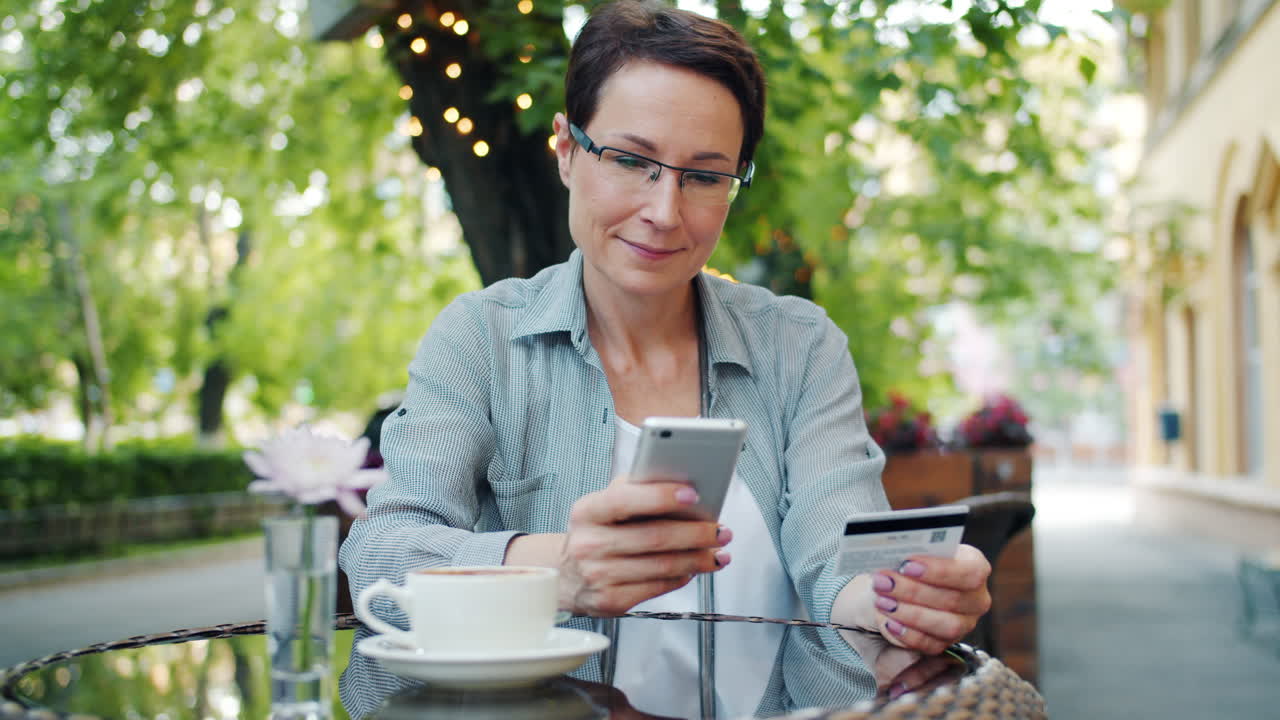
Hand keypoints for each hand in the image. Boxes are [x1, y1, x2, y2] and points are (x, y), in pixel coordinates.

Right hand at [558, 474, 731, 615]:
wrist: (565, 575)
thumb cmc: (595, 533)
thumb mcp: (602, 506)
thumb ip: (634, 490)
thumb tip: (680, 483)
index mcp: (588, 511)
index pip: (625, 500)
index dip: (661, 496)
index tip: (693, 494)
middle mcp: (590, 544)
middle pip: (654, 537)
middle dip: (695, 533)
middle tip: (721, 530)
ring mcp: (599, 575)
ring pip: (662, 566)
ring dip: (698, 559)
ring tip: (717, 552)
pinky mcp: (611, 600)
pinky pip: (658, 587)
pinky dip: (683, 576)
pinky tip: (695, 568)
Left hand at [869, 544, 991, 654]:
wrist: (899, 586)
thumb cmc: (910, 564)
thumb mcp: (914, 553)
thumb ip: (911, 552)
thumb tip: (896, 555)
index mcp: (974, 566)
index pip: (970, 572)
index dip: (939, 570)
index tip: (907, 565)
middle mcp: (975, 598)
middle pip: (953, 599)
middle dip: (913, 591)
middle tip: (884, 582)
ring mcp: (964, 624)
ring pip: (946, 625)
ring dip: (910, 614)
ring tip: (882, 601)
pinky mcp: (945, 643)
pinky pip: (931, 645)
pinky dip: (908, 634)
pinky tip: (889, 622)